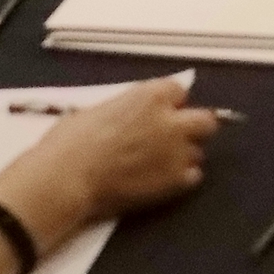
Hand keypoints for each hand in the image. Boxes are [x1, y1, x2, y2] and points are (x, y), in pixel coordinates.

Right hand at [11, 80, 218, 226]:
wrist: (67, 178)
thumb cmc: (71, 141)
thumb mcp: (100, 109)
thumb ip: (128, 109)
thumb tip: (132, 116)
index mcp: (152, 96)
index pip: (179, 92)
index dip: (169, 104)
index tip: (157, 114)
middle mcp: (172, 121)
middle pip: (205, 121)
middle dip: (193, 128)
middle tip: (172, 139)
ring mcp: (177, 152)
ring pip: (197, 152)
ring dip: (182, 156)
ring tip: (158, 166)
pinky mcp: (175, 180)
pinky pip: (193, 177)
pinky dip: (180, 179)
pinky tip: (161, 182)